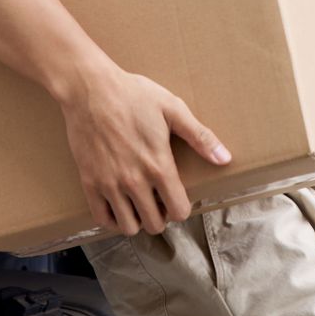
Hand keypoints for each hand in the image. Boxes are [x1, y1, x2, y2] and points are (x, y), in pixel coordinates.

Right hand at [58, 64, 230, 236]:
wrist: (90, 88)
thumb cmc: (133, 95)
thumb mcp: (172, 109)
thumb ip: (200, 137)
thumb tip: (225, 158)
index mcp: (159, 166)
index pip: (179, 211)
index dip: (181, 207)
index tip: (176, 195)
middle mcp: (135, 181)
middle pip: (154, 224)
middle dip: (161, 215)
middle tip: (157, 199)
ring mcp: (110, 184)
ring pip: (129, 227)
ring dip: (137, 219)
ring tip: (138, 202)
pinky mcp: (89, 182)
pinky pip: (102, 218)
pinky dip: (112, 218)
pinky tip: (118, 204)